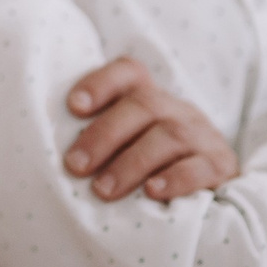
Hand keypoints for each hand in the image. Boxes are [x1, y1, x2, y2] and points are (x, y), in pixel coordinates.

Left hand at [64, 56, 238, 201]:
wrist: (215, 189)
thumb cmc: (152, 168)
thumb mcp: (129, 145)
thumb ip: (100, 142)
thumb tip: (46, 156)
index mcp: (150, 100)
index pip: (129, 73)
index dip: (101, 83)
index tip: (73, 106)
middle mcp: (177, 110)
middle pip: (142, 106)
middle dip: (104, 135)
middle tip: (75, 166)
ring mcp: (201, 136)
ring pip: (169, 136)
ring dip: (131, 163)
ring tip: (103, 190)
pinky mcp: (220, 166)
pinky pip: (201, 167)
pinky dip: (175, 179)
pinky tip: (152, 192)